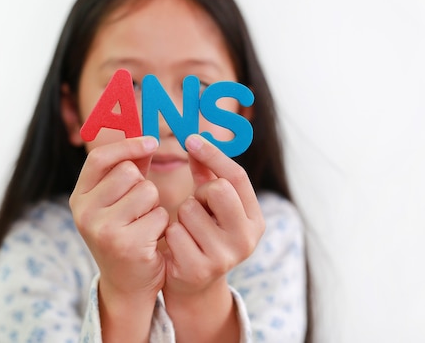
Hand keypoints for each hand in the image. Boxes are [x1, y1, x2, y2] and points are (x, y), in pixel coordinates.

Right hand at [69, 136, 169, 303]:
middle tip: (139, 209)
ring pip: (147, 191)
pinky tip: (151, 239)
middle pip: (128, 172)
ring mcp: (103, 229)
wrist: (127, 284)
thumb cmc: (126, 233)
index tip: (151, 142)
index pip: (99, 157)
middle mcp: (84, 213)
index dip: (127, 145)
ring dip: (154, 205)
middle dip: (143, 185)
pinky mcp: (126, 244)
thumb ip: (129, 170)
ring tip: (144, 224)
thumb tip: (147, 139)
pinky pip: (159, 215)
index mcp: (79, 198)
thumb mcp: (117, 201)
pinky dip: (162, 224)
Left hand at [163, 134, 265, 296]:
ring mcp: (224, 256)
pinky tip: (177, 246)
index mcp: (255, 220)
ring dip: (181, 216)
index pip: (237, 177)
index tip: (190, 138)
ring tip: (187, 231)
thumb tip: (194, 140)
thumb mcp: (212, 206)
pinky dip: (170, 234)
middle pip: (218, 189)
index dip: (213, 154)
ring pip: (190, 209)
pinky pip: (174, 231)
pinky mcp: (199, 269)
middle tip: (197, 206)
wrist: (195, 286)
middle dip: (200, 193)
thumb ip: (207, 174)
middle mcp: (246, 238)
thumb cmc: (202, 234)